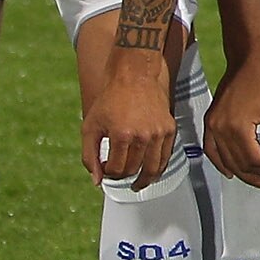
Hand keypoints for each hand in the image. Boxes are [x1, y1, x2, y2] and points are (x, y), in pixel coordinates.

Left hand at [81, 46, 177, 188]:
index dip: (108, 173)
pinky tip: (151, 171)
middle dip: (123, 175)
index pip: (116, 170)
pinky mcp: (169, 129)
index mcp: (122, 135)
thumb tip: (96, 181)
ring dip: (143, 179)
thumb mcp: (90, 126)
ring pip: (153, 169)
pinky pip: (166, 157)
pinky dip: (159, 168)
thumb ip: (89, 155)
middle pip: (133, 170)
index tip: (106, 168)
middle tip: (118, 172)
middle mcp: (143, 136)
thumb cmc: (110, 99)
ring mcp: (158, 133)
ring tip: (137, 184)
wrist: (135, 75)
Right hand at [203, 58, 259, 188]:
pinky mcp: (210, 122)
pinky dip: (220, 163)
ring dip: (243, 173)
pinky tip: (231, 172)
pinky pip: (211, 150)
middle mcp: (220, 129)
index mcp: (238, 127)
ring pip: (226, 160)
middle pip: (239, 163)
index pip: (253, 160)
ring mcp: (212, 126)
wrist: (248, 63)